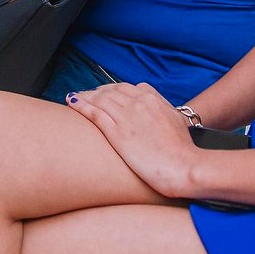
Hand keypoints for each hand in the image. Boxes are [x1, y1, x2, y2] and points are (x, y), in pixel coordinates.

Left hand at [67, 83, 197, 198]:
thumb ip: (163, 109)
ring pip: (100, 99)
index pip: (127, 87)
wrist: (182, 166)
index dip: (113, 89)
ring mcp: (126, 117)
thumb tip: (156, 107)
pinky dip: (81, 105)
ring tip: (75, 97)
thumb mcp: (176, 120)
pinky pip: (94, 113)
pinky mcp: (117, 133)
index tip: (105, 92)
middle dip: (96, 91)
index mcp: (152, 99)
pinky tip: (72, 102)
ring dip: (85, 96)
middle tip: (86, 94)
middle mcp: (138, 103)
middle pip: (110, 91)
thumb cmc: (181, 149)